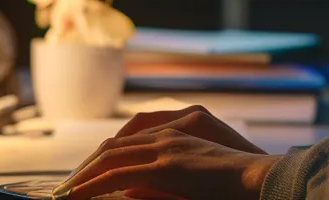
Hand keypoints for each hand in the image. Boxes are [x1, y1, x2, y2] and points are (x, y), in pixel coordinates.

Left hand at [57, 106, 282, 199]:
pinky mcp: (167, 165)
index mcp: (178, 136)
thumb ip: (162, 187)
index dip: (102, 159)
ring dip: (82, 175)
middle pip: (113, 146)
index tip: (83, 178)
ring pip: (110, 157)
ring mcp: (167, 147)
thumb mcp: (193, 185)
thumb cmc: (237, 188)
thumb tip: (130, 194)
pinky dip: (92, 185)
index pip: (127, 142)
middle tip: (65, 187)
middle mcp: (169, 135)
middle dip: (85, 166)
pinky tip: (75, 197)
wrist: (265, 181)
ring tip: (63, 194)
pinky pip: (118, 174)